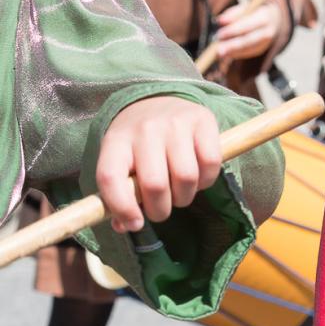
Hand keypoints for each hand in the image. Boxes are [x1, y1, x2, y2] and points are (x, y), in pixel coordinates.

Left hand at [96, 97, 221, 233]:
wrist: (160, 100)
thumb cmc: (138, 144)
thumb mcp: (120, 162)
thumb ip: (119, 195)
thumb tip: (126, 225)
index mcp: (116, 140)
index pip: (111, 178)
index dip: (122, 208)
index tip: (135, 224)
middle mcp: (146, 128)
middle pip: (155, 185)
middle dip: (160, 210)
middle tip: (161, 210)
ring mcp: (176, 122)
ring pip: (186, 178)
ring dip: (185, 197)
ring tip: (180, 193)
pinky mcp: (204, 120)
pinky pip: (211, 164)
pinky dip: (206, 181)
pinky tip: (198, 177)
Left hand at [215, 0, 281, 61]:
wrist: (272, 19)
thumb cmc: (253, 12)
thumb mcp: (245, 9)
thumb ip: (232, 14)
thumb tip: (220, 21)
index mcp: (264, 17)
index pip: (248, 25)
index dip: (234, 30)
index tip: (220, 34)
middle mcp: (268, 31)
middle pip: (249, 40)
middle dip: (233, 45)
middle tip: (219, 50)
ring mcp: (266, 42)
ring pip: (249, 49)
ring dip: (234, 52)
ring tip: (220, 53)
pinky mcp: (261, 49)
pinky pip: (248, 53)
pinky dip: (237, 54)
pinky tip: (227, 54)